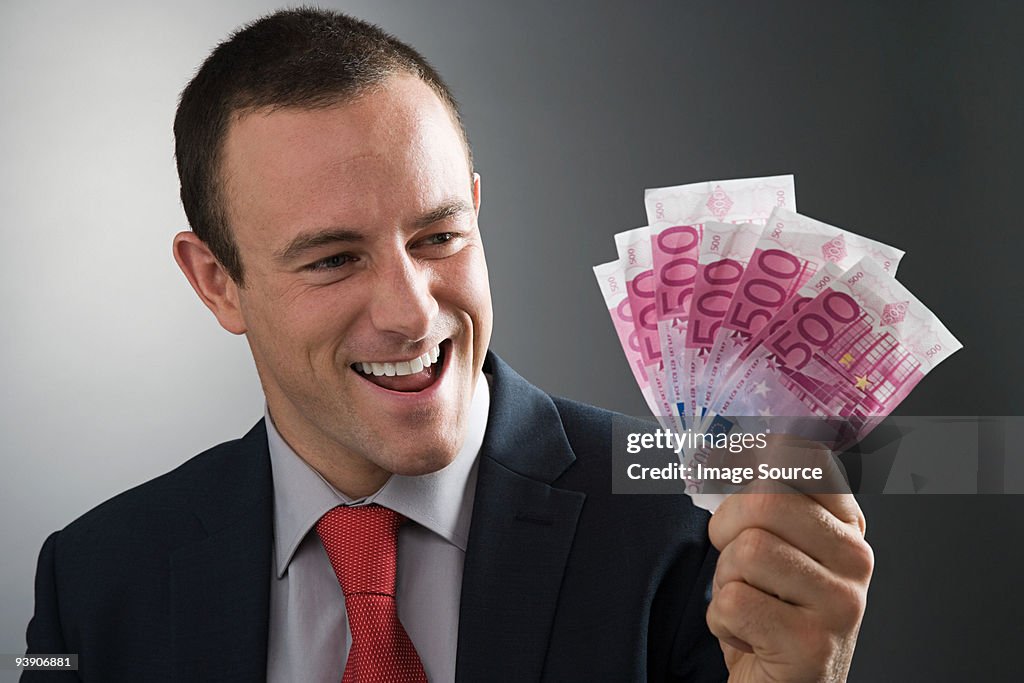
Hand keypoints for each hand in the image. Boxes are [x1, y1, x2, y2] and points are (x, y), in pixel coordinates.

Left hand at [705, 436, 873, 681]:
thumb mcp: (774, 551)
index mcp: (845, 526)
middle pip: (765, 502)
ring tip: (749, 604)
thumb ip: (762, 503)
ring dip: (725, 583)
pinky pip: (733, 602)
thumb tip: (722, 449)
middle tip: (732, 560)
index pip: (806, 458)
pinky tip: (748, 636)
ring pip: (746, 553)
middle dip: (725, 530)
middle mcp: (855, 559)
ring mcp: (840, 603)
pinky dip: (722, 622)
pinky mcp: (811, 645)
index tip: (723, 466)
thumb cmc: (769, 615)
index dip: (751, 455)